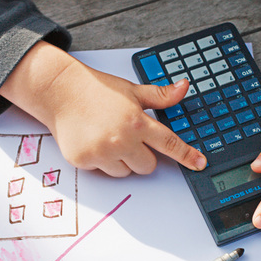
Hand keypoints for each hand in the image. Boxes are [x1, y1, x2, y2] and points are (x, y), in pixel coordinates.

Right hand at [0, 41, 206, 176]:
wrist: (60, 92)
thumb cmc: (96, 91)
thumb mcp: (132, 91)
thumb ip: (160, 96)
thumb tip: (183, 88)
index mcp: (137, 122)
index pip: (169, 143)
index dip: (187, 155)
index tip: (200, 164)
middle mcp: (121, 139)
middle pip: (148, 166)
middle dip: (143, 155)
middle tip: (128, 137)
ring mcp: (102, 152)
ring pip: (126, 172)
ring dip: (122, 160)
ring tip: (108, 137)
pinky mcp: (85, 161)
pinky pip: (104, 172)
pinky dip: (102, 162)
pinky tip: (95, 141)